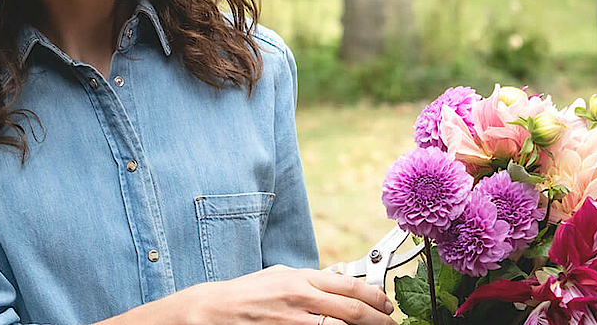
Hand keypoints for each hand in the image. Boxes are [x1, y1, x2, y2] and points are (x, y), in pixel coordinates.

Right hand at [111, 265, 396, 324]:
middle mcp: (300, 299)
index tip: (387, 307)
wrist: (209, 311)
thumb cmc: (242, 295)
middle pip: (354, 312)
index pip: (351, 287)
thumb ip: (307, 281)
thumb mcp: (276, 277)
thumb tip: (337, 285)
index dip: (376, 299)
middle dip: (379, 322)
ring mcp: (293, 322)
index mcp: (300, 279)